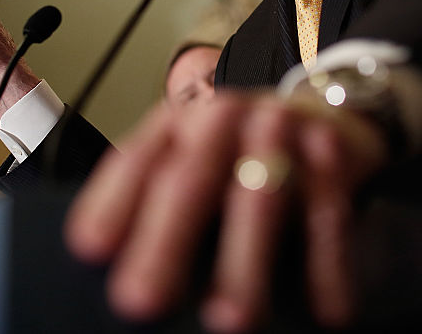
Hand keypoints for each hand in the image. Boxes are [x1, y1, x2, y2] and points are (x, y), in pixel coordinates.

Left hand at [64, 91, 389, 332]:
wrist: (323, 109)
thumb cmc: (241, 155)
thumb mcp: (192, 159)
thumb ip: (154, 204)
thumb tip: (113, 272)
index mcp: (176, 123)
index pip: (135, 162)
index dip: (111, 206)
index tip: (90, 251)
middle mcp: (224, 119)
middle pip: (189, 179)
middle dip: (164, 244)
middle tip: (141, 300)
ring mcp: (280, 130)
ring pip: (259, 197)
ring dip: (245, 262)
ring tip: (230, 321)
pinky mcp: (331, 151)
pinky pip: (327, 214)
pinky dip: (328, 266)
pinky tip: (326, 313)